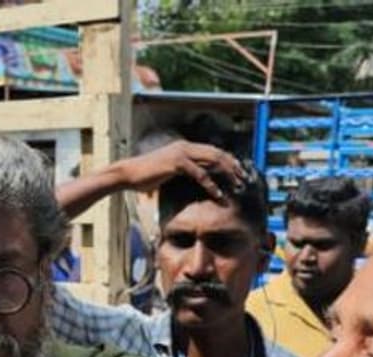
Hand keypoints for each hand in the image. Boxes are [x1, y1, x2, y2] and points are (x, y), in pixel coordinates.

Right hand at [115, 140, 244, 199]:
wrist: (128, 174)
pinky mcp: (177, 163)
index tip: (238, 172)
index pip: (212, 150)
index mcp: (185, 146)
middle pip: (216, 153)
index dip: (227, 160)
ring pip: (212, 161)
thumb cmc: (145, 175)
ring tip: (237, 186)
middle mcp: (185, 146)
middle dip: (233, 166)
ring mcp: (181, 153)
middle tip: (243, 179)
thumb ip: (182, 171)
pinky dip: (211, 185)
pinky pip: (200, 174)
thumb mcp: (168, 170)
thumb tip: (195, 179)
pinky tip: (218, 195)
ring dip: (227, 174)